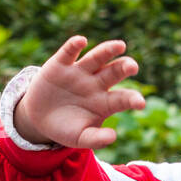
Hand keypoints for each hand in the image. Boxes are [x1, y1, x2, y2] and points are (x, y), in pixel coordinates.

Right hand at [15, 36, 145, 147]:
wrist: (39, 118)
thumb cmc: (67, 128)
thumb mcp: (80, 138)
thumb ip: (96, 139)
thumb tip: (113, 136)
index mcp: (106, 102)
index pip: (123, 98)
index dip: (132, 99)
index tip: (140, 103)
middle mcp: (96, 83)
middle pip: (114, 72)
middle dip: (124, 67)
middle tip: (133, 67)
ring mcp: (79, 73)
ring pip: (96, 58)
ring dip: (107, 50)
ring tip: (120, 45)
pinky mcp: (60, 65)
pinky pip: (69, 52)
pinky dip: (74, 46)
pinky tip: (82, 41)